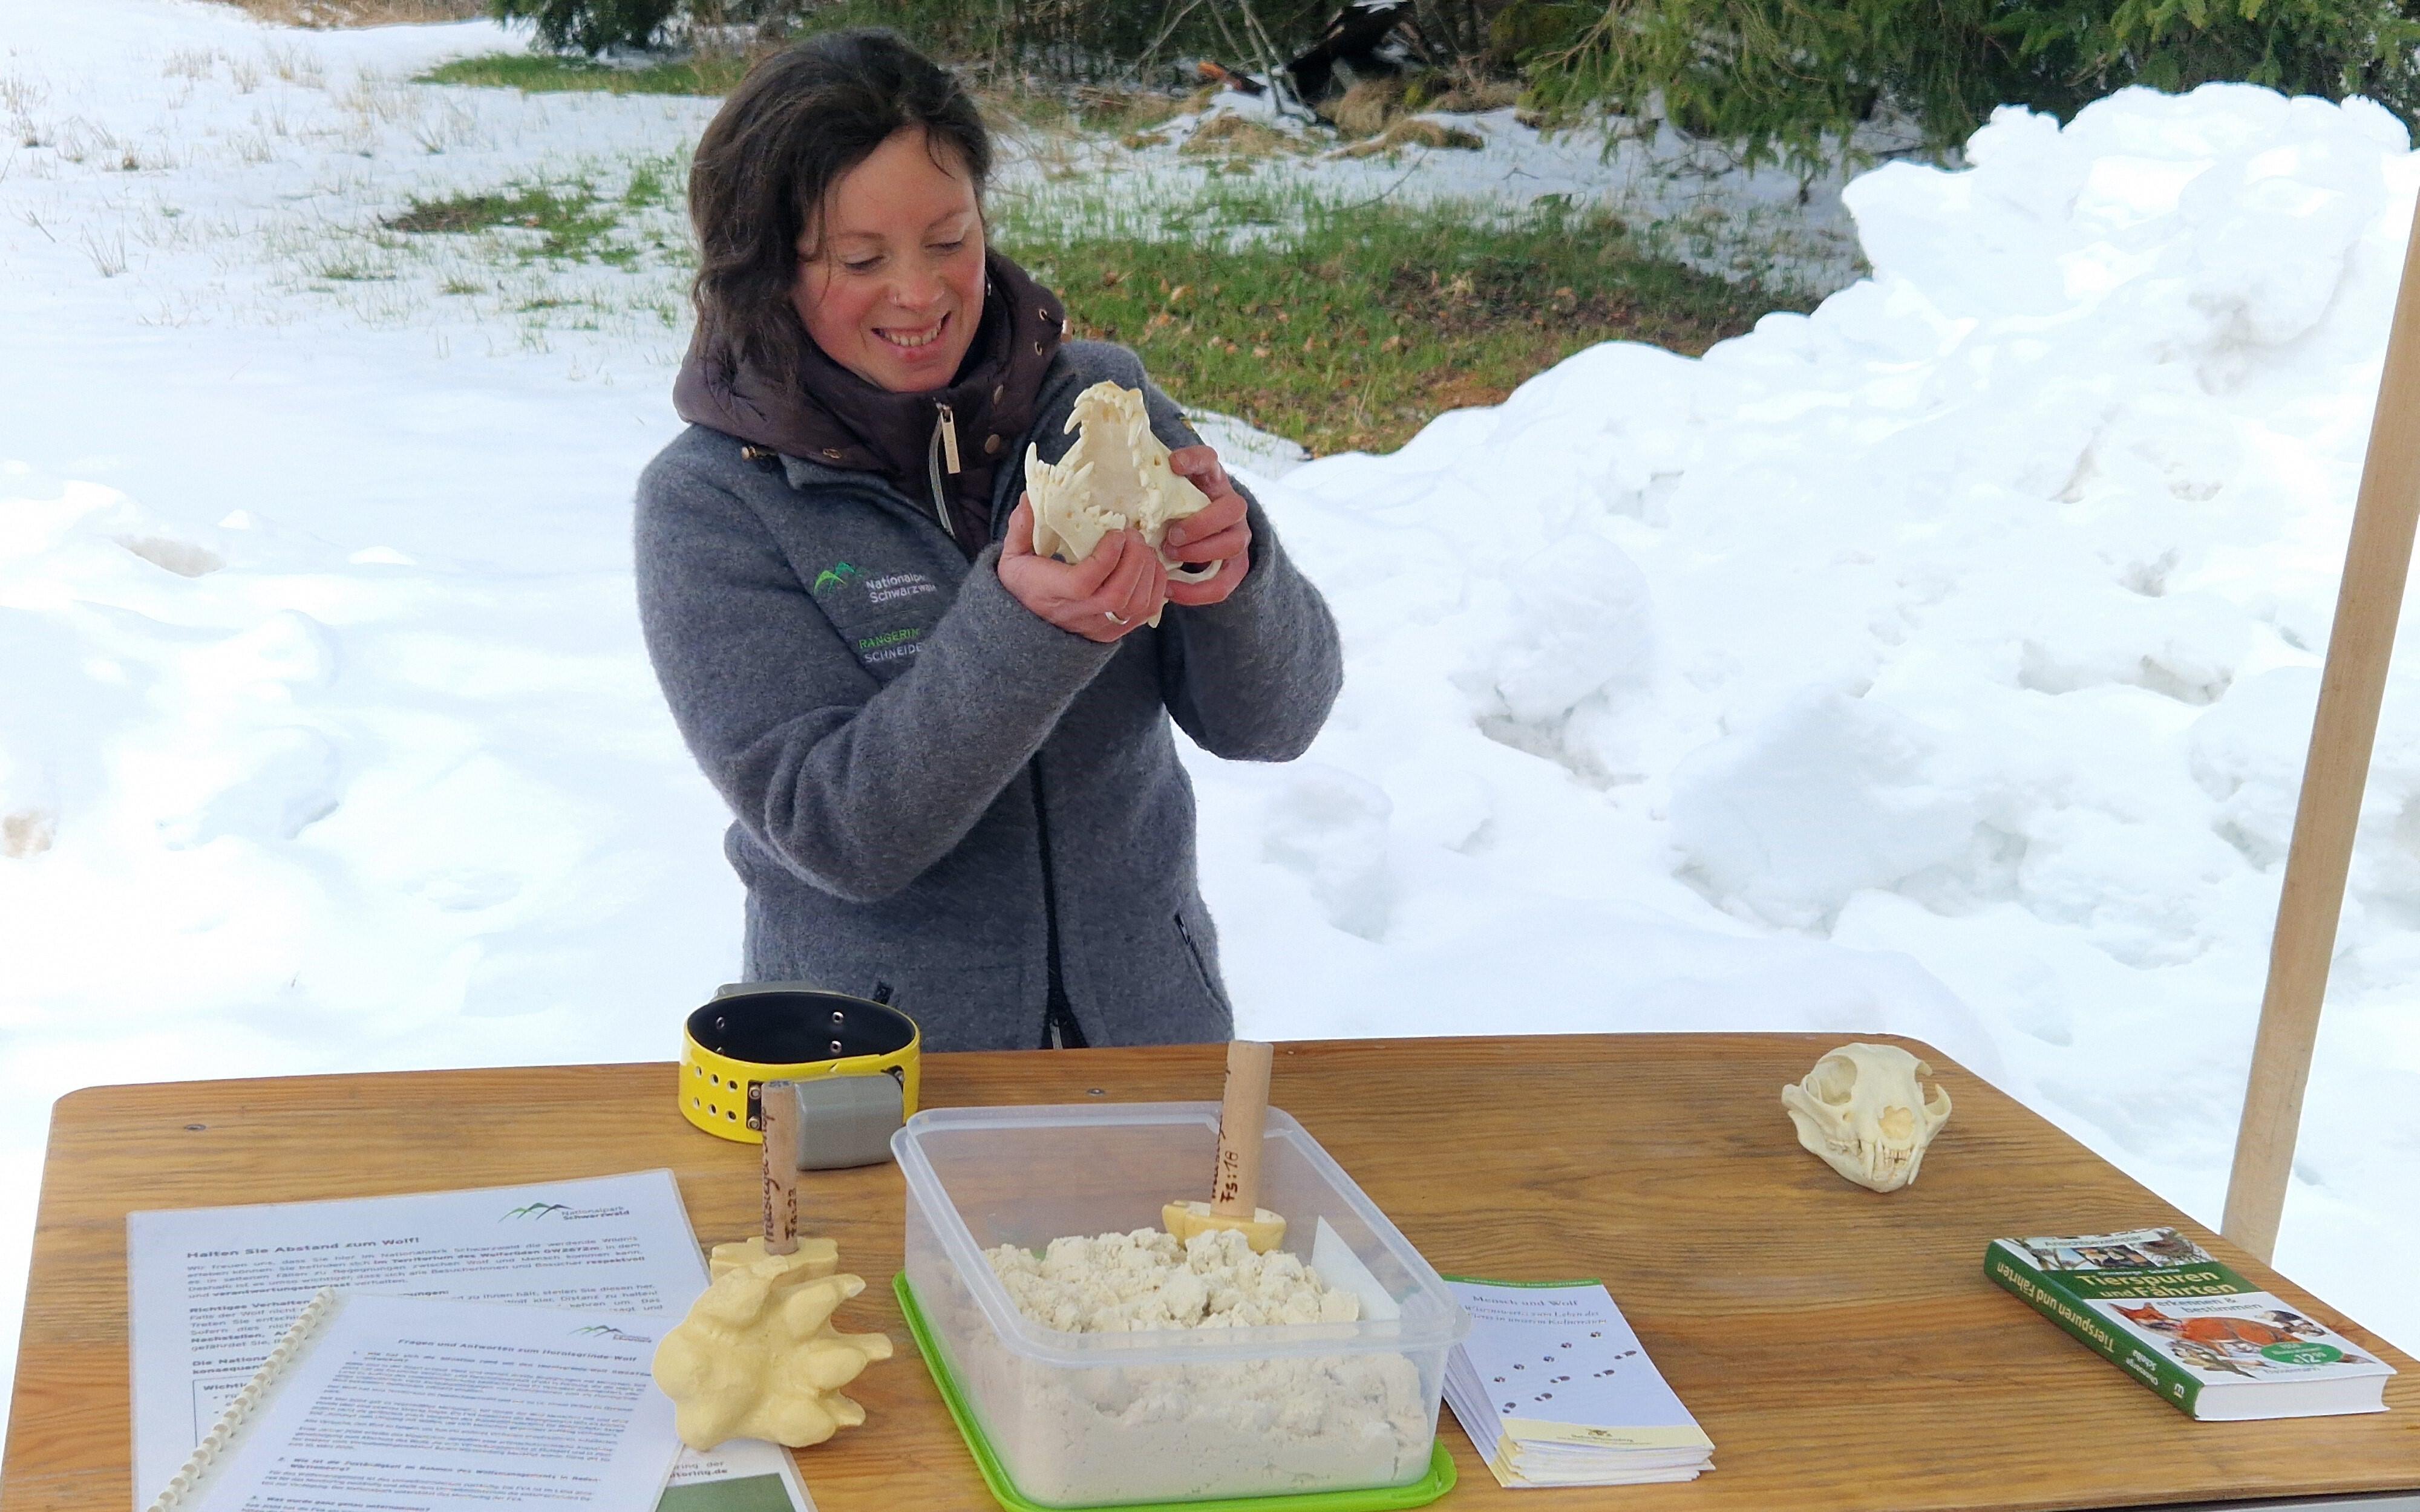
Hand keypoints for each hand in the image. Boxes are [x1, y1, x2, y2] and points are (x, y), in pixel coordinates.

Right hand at [999, 495, 1168, 642]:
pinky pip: (1147, 611)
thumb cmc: (1024, 583)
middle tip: (1133, 535)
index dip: (1106, 557)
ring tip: (1142, 547)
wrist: (1030, 625)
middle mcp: (1077, 614)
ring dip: (1147, 569)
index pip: (1083, 583)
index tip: (1116, 533)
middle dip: (1134, 559)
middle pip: (1117, 595)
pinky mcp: (1116, 630)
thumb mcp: (1014, 555)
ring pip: (1137, 604)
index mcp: (1049, 592)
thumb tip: (1030, 497)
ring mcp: (1099, 625)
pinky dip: (1156, 584)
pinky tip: (1148, 564)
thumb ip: (1021, 527)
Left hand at [1163, 444, 1251, 608]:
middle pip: (1232, 509)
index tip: (1174, 465)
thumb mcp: (1163, 492)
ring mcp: (1237, 534)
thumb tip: (1120, 481)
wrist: (1196, 529)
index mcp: (1211, 478)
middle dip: (1201, 524)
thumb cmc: (1171, 507)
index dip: (1194, 460)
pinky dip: (1197, 590)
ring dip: (1200, 553)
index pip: (1209, 460)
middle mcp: (1230, 504)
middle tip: (1171, 535)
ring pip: (1233, 545)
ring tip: (1169, 556)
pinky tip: (1169, 590)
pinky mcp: (1235, 564)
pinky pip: (1224, 582)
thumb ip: (1151, 487)